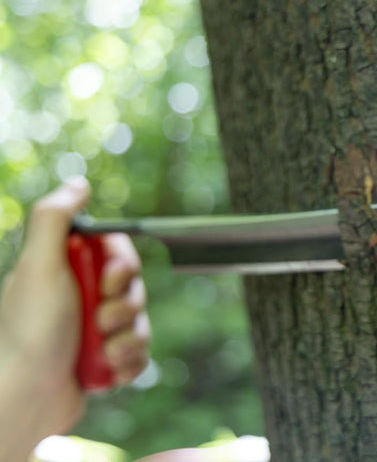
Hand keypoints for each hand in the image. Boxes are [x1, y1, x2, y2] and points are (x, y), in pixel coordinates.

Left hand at [0, 179, 149, 458]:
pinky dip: (129, 363)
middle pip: (135, 289)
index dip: (122, 267)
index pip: (118, 253)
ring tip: (103, 354)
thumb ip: (55, 219)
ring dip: (128, 340)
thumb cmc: (31, 333)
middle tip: (99, 322)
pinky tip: (109, 371)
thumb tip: (79, 183)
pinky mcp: (105, 360)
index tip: (107, 282)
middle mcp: (82, 298)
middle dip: (124, 309)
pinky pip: (140, 353)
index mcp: (67, 271)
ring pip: (141, 323)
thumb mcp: (38, 267)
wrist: (27, 399)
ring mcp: (95, 331)